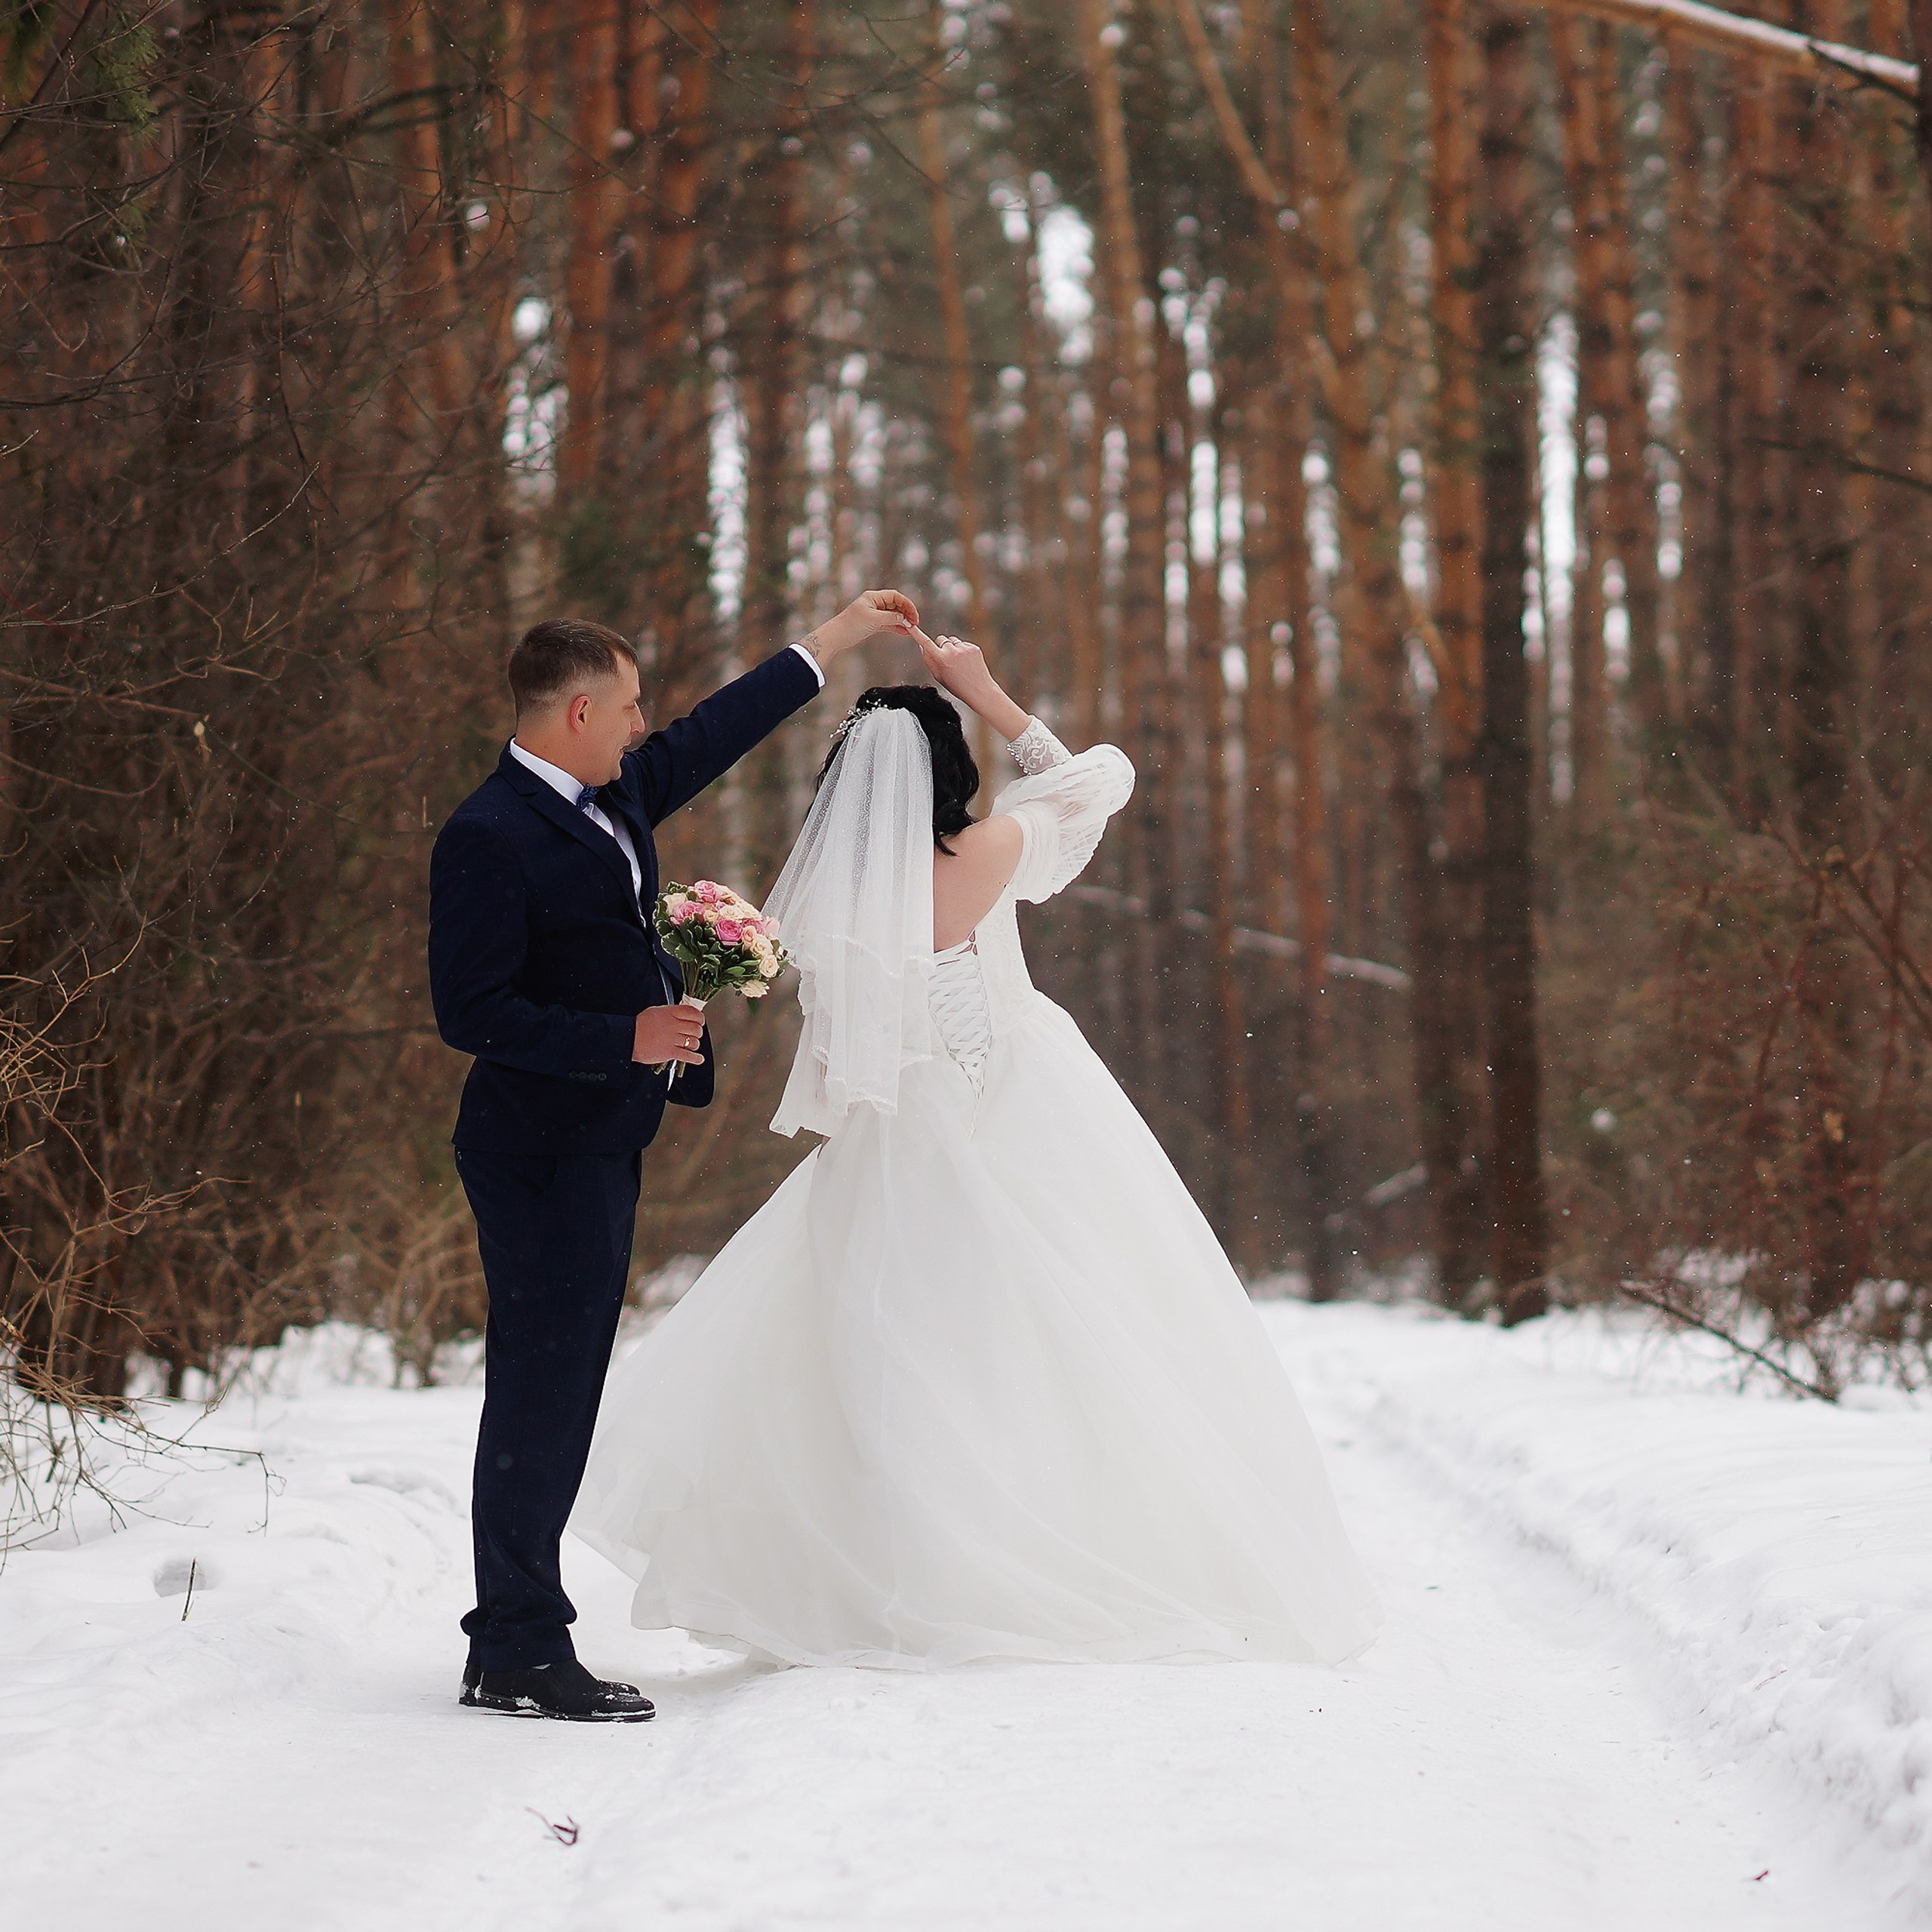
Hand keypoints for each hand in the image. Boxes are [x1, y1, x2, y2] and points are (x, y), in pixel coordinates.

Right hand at [633, 1001, 704, 1066]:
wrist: (628, 1038)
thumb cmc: (639, 1025)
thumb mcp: (655, 1011)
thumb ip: (671, 1012)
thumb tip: (684, 1014)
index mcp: (670, 1013)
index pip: (693, 1012)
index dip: (699, 1018)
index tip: (700, 1021)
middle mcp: (673, 1025)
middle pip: (696, 1028)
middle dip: (697, 1032)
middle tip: (694, 1034)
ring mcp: (672, 1039)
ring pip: (694, 1042)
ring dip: (694, 1044)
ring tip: (690, 1045)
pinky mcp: (669, 1052)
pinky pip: (688, 1056)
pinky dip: (696, 1058)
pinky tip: (698, 1059)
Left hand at [803, 589, 918, 666]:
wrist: (837, 636)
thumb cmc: (852, 624)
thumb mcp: (874, 619)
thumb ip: (891, 618)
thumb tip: (905, 619)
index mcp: (873, 597)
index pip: (895, 596)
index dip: (907, 604)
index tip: (914, 615)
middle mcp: (874, 603)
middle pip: (896, 605)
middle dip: (906, 613)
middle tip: (914, 623)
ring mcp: (873, 613)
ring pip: (892, 615)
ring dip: (902, 621)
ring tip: (911, 629)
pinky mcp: (872, 623)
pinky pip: (888, 623)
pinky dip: (896, 627)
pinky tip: (904, 632)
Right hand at [915, 631, 1029, 741]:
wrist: (980, 690)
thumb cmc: (958, 687)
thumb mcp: (939, 677)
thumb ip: (929, 661)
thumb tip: (922, 647)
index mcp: (942, 659)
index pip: (926, 643)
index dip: (917, 634)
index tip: (910, 626)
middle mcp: (952, 651)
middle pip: (941, 639)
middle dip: (941, 646)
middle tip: (946, 659)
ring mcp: (964, 648)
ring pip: (953, 641)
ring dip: (953, 648)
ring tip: (959, 663)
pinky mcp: (974, 647)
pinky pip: (964, 644)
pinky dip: (963, 651)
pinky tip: (967, 663)